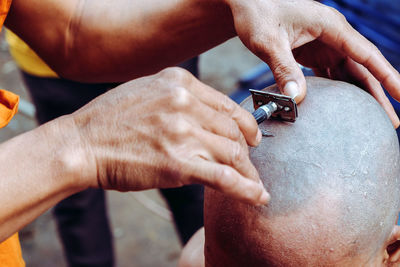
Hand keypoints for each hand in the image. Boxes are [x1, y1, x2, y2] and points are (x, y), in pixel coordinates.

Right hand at [70, 67, 268, 204]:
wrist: (80, 143)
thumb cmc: (110, 120)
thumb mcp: (147, 91)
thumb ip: (180, 98)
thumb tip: (207, 115)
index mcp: (179, 83)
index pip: (226, 105)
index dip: (245, 124)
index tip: (251, 137)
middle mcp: (184, 103)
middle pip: (232, 130)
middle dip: (246, 150)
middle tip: (248, 163)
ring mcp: (181, 132)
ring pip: (232, 153)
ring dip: (247, 171)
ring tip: (253, 183)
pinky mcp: (178, 164)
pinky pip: (223, 177)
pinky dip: (246, 188)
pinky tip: (257, 197)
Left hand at [226, 0, 399, 126]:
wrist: (245, 5)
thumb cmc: (257, 15)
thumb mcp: (268, 42)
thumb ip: (283, 68)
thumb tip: (297, 98)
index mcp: (330, 26)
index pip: (366, 53)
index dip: (386, 76)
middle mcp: (332, 34)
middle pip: (362, 67)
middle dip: (378, 93)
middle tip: (391, 121)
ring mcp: (323, 43)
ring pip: (349, 72)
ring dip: (360, 94)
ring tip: (371, 119)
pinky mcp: (312, 51)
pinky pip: (331, 73)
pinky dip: (339, 89)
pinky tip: (343, 106)